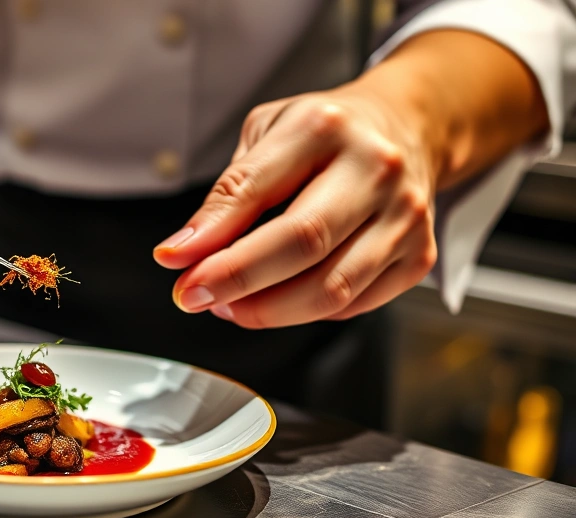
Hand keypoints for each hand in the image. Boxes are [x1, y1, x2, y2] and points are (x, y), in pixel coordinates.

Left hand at [154, 84, 438, 327]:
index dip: (209, 236)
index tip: (174, 262)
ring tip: (230, 304)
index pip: (256, 190)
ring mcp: (405, 216)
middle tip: (195, 296)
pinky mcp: (419, 257)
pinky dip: (304, 313)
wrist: (407, 127)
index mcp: (325, 127)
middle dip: (237, 280)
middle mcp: (375, 169)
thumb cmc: (326, 134)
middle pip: (302, 243)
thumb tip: (184, 252)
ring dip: (267, 310)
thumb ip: (229, 193)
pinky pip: (352, 306)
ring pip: (330, 288)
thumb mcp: (266, 135)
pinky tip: (278, 300)